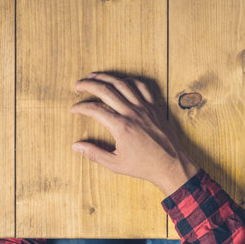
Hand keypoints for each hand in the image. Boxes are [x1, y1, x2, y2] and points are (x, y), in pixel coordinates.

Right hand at [71, 72, 199, 195]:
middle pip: (105, 90)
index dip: (81, 107)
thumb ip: (94, 153)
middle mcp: (132, 113)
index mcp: (121, 127)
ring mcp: (145, 108)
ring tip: (94, 76)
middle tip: (78, 85)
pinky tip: (121, 81)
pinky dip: (129, 81)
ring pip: (122, 84)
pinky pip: (142, 86)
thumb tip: (76, 146)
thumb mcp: (115, 164)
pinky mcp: (154, 107)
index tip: (74, 109)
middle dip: (88, 85)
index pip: (94, 110)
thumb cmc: (143, 167)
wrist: (171, 165)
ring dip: (106, 77)